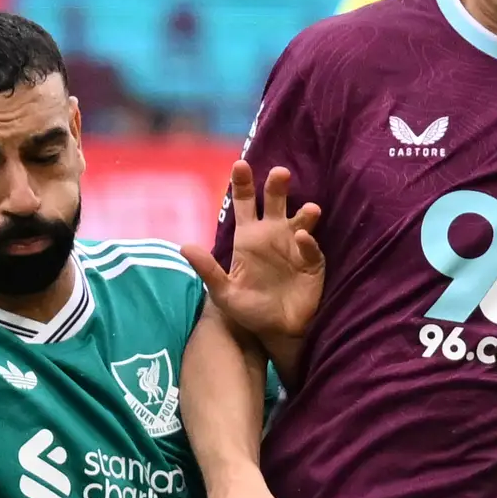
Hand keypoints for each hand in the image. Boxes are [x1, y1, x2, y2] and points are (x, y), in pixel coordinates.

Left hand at [182, 159, 324, 351]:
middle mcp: (272, 235)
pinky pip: (311, 248)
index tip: (241, 165)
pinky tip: (304, 239)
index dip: (242, 184)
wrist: (276, 332)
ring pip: (301, 219)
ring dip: (305, 212)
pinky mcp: (312, 263)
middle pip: (275, 201)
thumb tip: (185, 246)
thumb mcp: (224, 292)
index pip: (244, 203)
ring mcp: (294, 246)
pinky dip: (308, 242)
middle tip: (280, 173)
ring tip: (310, 209)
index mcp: (248, 237)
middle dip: (277, 185)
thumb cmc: (249, 310)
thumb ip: (208, 270)